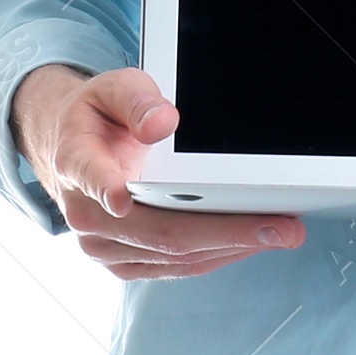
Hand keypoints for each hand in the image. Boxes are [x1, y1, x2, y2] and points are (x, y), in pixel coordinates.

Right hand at [10, 63, 305, 280]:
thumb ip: (137, 101)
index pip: (92, 177)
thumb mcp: (114, 88)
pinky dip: (219, 254)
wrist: (75, 150)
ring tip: (279, 233)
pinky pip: (178, 266)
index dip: (107, 188)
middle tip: (278, 227)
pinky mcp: (127, 263)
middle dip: (224, 232)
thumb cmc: (100, 118)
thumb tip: (163, 123)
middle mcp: (88, 215)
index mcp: (78, 163)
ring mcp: (107, 246)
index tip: (122, 198)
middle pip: (159, 231)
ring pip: (175, 256)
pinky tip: (252, 241)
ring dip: (231, 247)